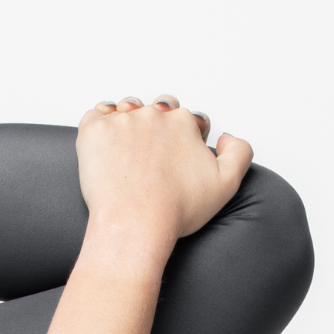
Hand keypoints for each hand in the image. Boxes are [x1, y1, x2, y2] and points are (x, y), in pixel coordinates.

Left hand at [75, 95, 253, 241]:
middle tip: (150, 154)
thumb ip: (239, 152)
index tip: (176, 156)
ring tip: (126, 152)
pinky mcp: (94, 130)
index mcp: (183, 123)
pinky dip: (99, 126)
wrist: (134, 223)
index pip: (188, 119)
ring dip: (127, 123)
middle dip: (157, 125)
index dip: (185, 137)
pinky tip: (105, 147)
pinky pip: (95, 116)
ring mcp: (122, 120)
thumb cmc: (175, 209)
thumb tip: (228, 137)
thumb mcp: (227, 184)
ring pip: (126, 110)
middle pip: (157, 109)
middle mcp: (154, 115)